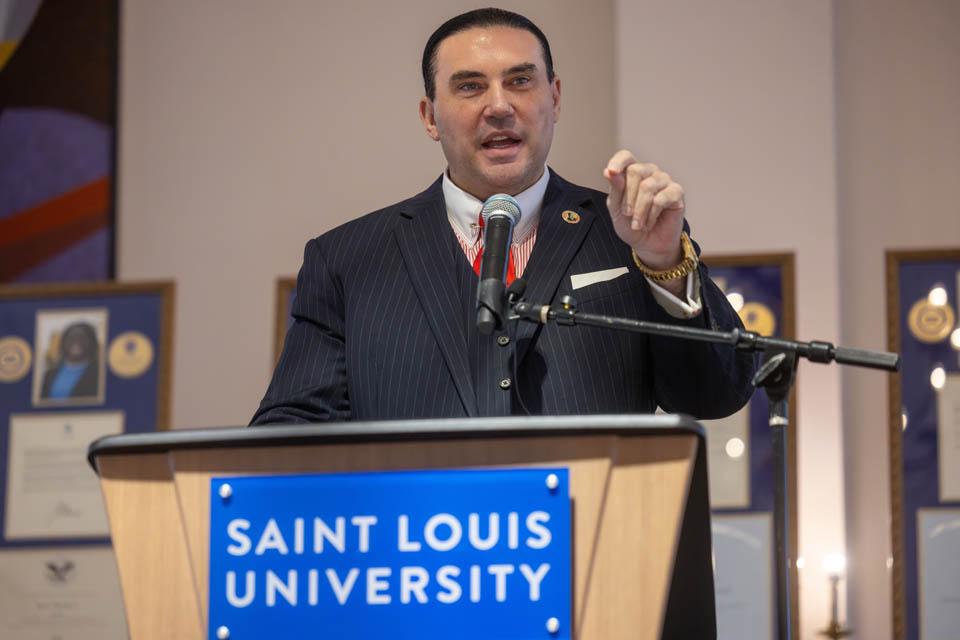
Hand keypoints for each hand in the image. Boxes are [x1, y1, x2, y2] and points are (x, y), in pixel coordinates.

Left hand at [603, 150, 685, 270]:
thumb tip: (609, 171)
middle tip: (627, 214)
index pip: (626, 157)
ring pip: (647, 186)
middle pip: (635, 171)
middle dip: (627, 198)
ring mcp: (664, 180)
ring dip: (639, 210)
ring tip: (637, 224)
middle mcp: (650, 172)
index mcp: (632, 173)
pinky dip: (651, 214)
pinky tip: (650, 222)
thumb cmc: (631, 225)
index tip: (612, 172)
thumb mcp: (616, 209)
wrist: (648, 244)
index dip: (618, 162)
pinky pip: (661, 199)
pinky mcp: (677, 192)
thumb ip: (615, 190)